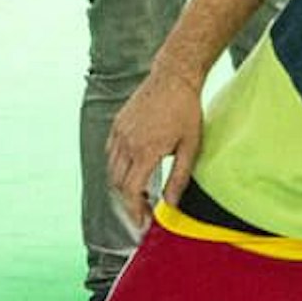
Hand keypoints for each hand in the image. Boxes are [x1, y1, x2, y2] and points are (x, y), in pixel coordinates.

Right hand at [105, 68, 205, 226]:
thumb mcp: (191, 147)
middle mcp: (127, 143)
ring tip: (141, 192)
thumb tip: (171, 205)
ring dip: (123, 185)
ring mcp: (119, 133)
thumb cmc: (186, 112)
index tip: (143, 222)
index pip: (131, 191)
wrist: (173, 78)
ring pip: (111, 169)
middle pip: (118, 184)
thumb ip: (179, 178)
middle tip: (144, 210)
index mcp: (146, 151)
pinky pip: (110, 153)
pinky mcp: (117, 125)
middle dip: (129, 201)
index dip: (135, 210)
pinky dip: (118, 167)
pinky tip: (134, 170)